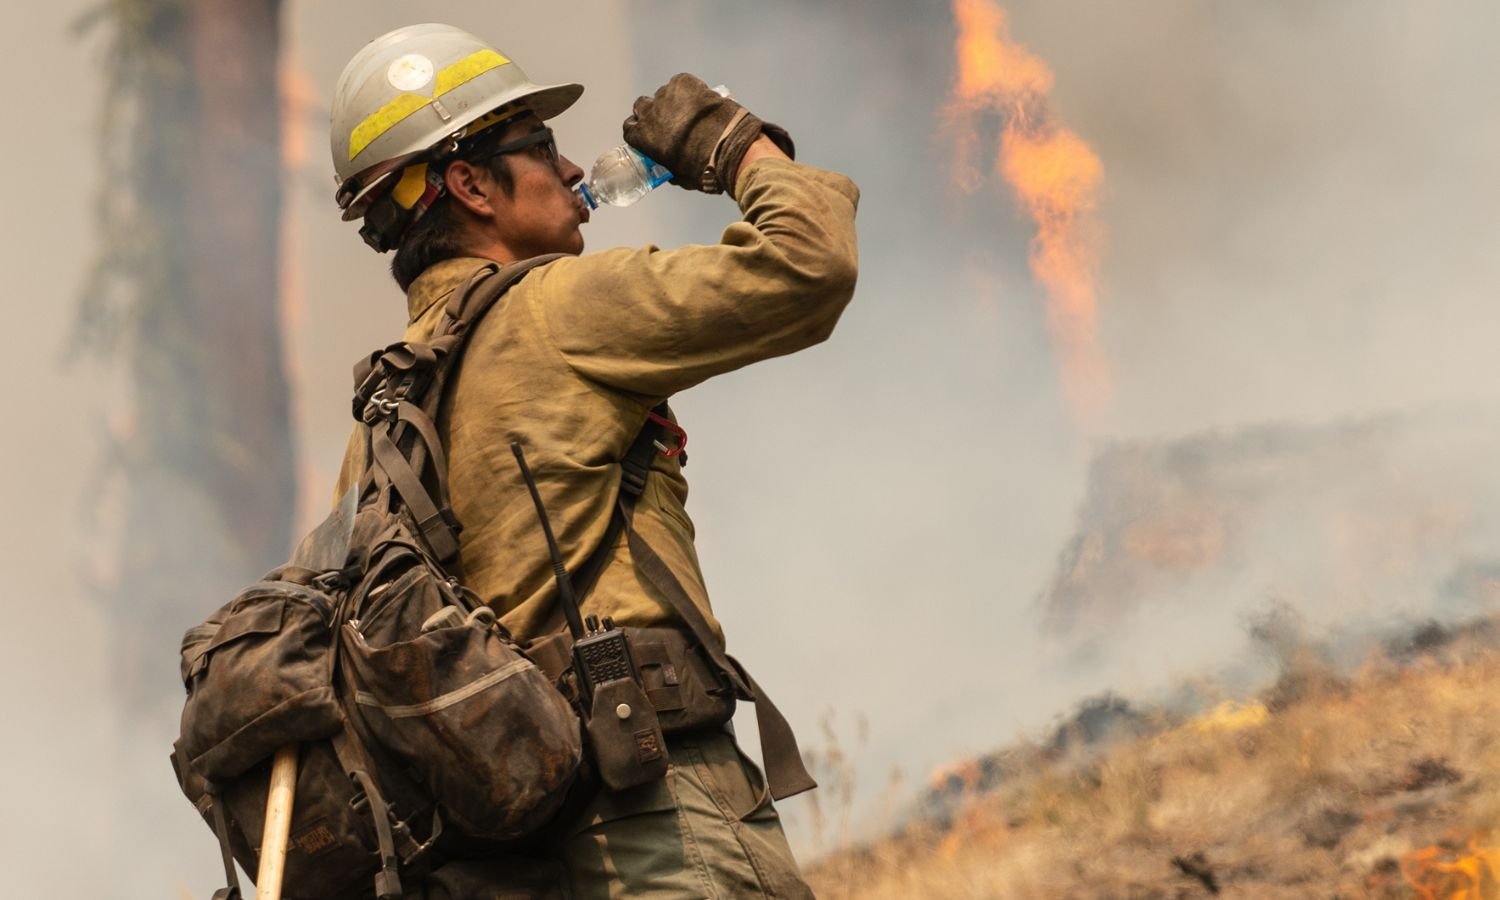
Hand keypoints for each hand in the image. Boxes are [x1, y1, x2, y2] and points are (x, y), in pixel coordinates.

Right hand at [623, 74, 794, 194]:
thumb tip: (672, 170)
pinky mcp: (684, 82)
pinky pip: (681, 83)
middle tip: (669, 120)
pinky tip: (702, 101)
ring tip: (692, 112)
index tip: (648, 132)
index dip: (638, 130)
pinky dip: (690, 90)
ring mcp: (667, 95)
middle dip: (653, 112)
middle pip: (641, 106)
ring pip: (664, 94)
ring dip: (673, 102)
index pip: (629, 128)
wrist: (729, 146)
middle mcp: (650, 113)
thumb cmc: (704, 169)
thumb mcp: (680, 177)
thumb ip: (670, 168)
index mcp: (644, 137)